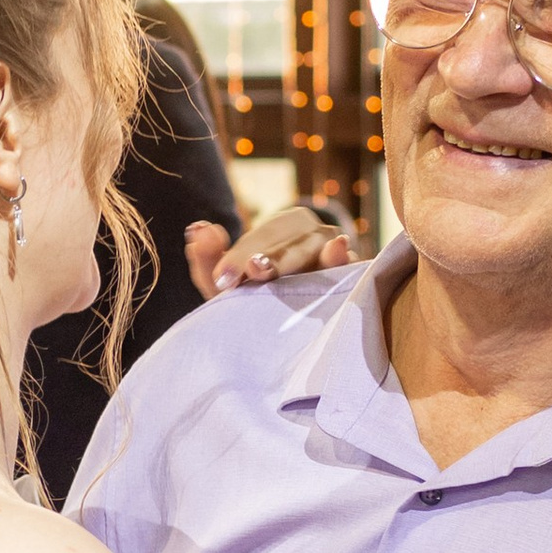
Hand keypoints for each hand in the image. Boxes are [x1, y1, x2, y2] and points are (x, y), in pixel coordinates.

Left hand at [184, 201, 354, 296]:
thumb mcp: (231, 281)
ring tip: (285, 266)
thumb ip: (209, 258)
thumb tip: (197, 230)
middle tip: (253, 271)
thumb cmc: (259, 296)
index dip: (239, 256)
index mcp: (282, 228)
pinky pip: (348, 264)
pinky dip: (342, 258)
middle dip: (271, 258)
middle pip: (291, 242)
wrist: (297, 324)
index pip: (261, 238)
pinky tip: (338, 248)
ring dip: (297, 258)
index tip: (221, 279)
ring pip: (317, 248)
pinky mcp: (354, 271)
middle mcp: (311, 232)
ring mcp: (335, 250)